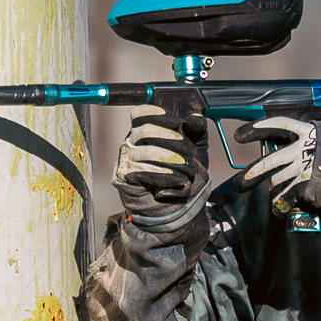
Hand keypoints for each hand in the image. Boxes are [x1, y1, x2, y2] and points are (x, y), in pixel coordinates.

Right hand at [113, 105, 210, 228]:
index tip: (179, 124)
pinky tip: (177, 181)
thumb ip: (197, 132)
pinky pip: (143, 171)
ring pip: (148, 152)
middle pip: (147, 130)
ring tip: (188, 171)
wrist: (174, 208)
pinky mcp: (123, 177)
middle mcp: (131, 142)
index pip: (141, 113)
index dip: (160, 115)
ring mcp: (125, 159)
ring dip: (174, 161)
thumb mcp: (195, 150)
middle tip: (190, 155)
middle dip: (175, 141)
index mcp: (145, 130)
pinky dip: (165, 176)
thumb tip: (196, 118)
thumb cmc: (181, 174)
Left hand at [231, 116, 316, 213]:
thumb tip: (285, 153)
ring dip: (274, 195)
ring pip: (275, 181)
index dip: (257, 129)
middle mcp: (304, 147)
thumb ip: (308, 146)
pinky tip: (281, 211)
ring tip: (276, 203)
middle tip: (239, 184)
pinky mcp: (304, 185)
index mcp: (310, 132)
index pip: (278, 124)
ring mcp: (303, 166)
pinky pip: (283, 197)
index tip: (240, 135)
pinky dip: (280, 206)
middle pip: (269, 160)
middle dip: (251, 174)